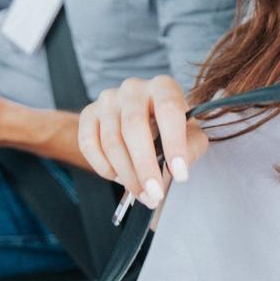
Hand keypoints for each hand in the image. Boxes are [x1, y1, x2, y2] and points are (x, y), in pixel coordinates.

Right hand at [77, 76, 208, 208]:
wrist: (138, 121)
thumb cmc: (169, 127)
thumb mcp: (190, 134)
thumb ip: (191, 148)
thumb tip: (176, 169)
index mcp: (163, 86)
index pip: (169, 108)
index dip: (174, 143)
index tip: (180, 173)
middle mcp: (133, 88)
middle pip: (134, 126)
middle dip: (145, 166)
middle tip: (155, 194)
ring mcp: (107, 100)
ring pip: (111, 141)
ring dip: (126, 174)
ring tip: (142, 194)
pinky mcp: (88, 114)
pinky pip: (89, 145)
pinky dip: (103, 168)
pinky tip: (119, 178)